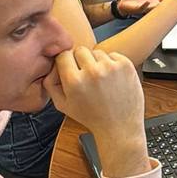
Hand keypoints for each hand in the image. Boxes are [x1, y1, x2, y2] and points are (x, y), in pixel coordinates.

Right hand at [44, 47, 150, 175]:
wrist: (120, 127)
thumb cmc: (91, 117)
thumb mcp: (63, 105)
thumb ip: (51, 84)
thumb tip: (51, 65)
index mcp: (74, 81)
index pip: (64, 54)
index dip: (66, 62)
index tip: (71, 69)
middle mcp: (92, 72)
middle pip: (80, 50)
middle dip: (81, 61)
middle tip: (86, 76)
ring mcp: (110, 67)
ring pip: (97, 52)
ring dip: (97, 62)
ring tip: (101, 81)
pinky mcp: (125, 65)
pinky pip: (113, 55)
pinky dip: (112, 64)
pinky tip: (112, 79)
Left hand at [118, 0, 165, 14]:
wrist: (124, 4)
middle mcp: (152, 2)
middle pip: (164, 3)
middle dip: (170, 2)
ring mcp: (146, 6)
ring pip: (155, 7)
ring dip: (159, 5)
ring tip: (164, 3)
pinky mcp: (138, 8)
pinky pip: (143, 8)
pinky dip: (145, 5)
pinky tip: (147, 2)